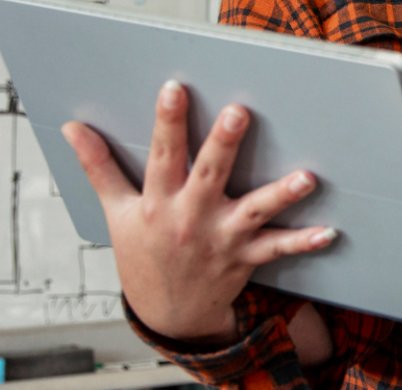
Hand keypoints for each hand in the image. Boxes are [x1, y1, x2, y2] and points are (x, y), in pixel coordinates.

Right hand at [62, 80, 336, 344]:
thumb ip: (98, 167)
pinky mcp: (244, 257)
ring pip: (254, 212)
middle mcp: (190, 218)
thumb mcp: (113, 212)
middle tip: (239, 113)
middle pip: (209, 175)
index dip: (167, 122)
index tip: (175, 88)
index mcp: (156, 203)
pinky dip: (303, 241)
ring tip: (306, 177)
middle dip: (223, 145)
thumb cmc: (142, 254)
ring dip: (280, 195)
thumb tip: (72, 127)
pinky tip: (329, 231)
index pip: (162, 156)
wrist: (167, 312)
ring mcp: (220, 238)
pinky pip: (277, 248)